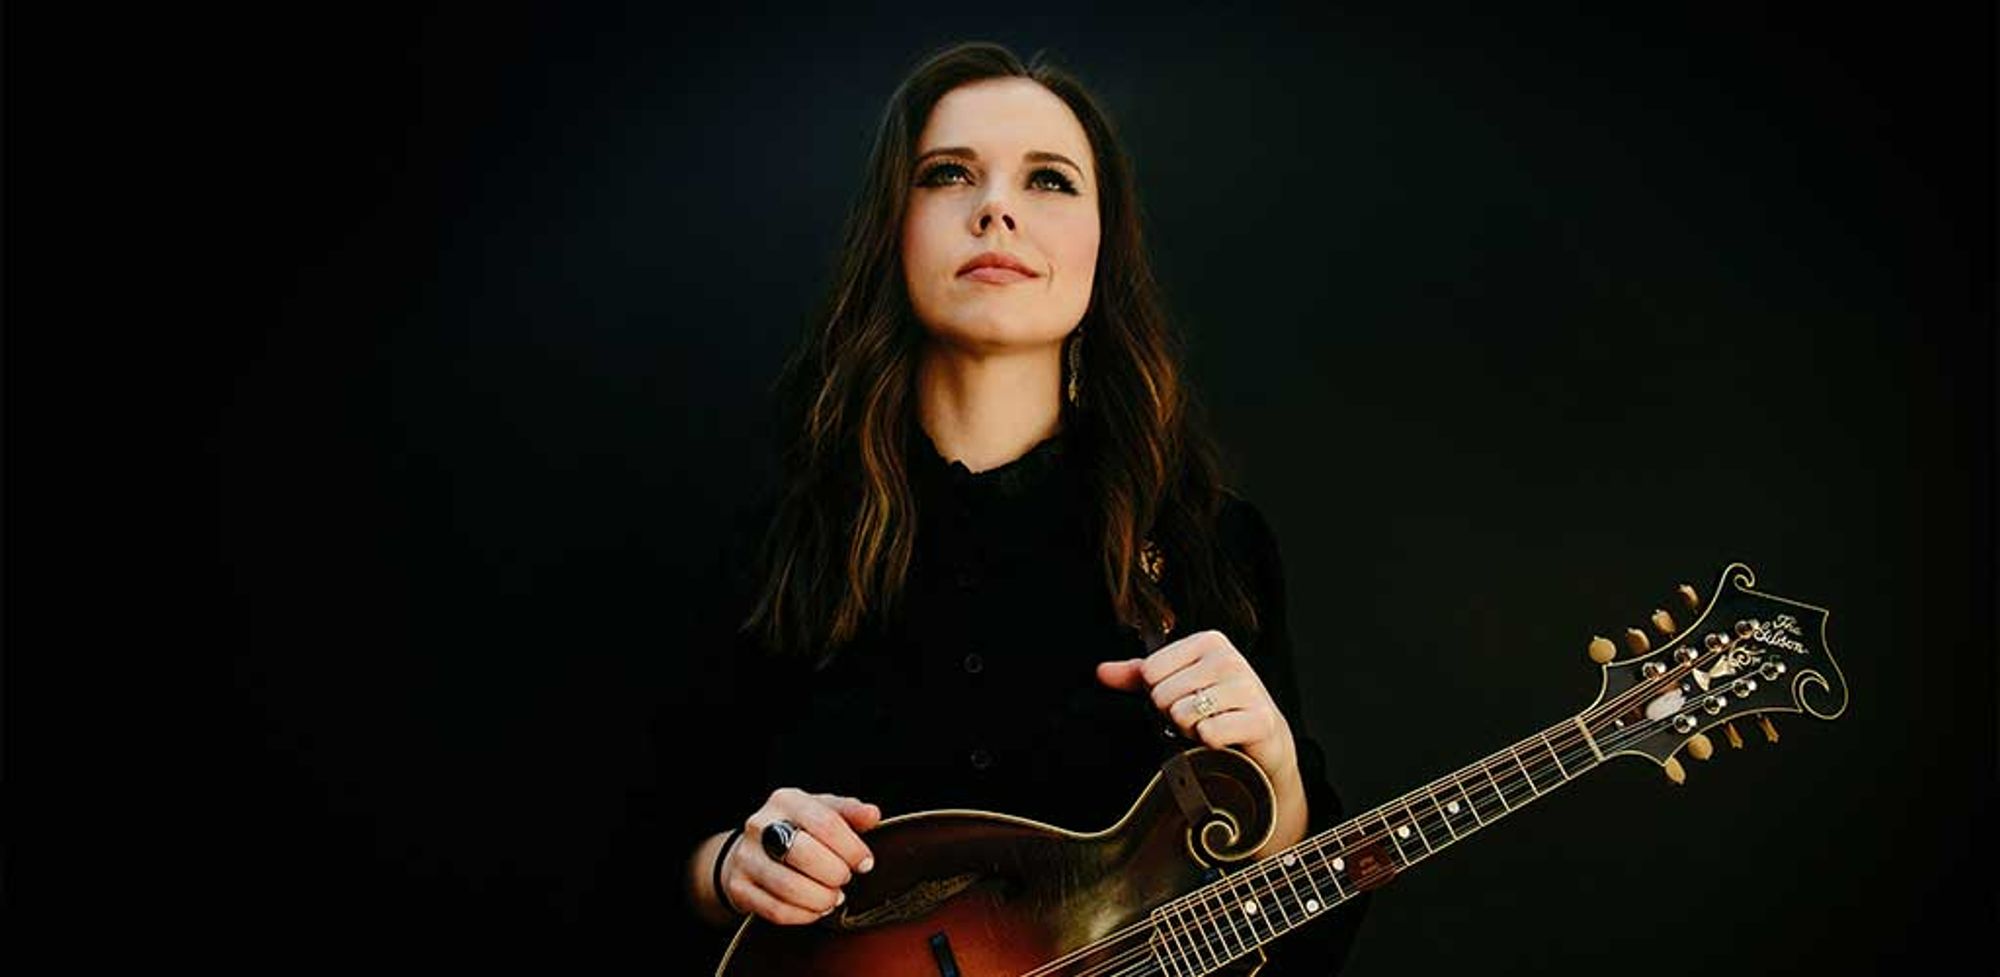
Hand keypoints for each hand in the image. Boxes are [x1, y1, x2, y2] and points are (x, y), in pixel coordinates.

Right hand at [713, 790, 881, 925]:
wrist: (750, 850)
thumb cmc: (795, 830)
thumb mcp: (822, 812)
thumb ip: (849, 813)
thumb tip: (872, 815)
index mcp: (786, 801)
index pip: (826, 823)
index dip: (852, 848)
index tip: (864, 862)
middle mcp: (761, 825)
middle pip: (806, 855)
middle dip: (835, 873)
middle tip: (844, 878)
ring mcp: (746, 857)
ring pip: (790, 887)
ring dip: (821, 898)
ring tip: (832, 896)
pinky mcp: (739, 887)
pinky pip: (777, 910)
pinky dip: (804, 915)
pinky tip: (815, 908)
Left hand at [1096, 629, 1304, 806]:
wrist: (1263, 738)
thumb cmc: (1217, 707)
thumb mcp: (1176, 684)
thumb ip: (1136, 676)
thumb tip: (1101, 671)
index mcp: (1207, 642)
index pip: (1150, 672)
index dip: (1159, 693)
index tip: (1183, 696)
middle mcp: (1228, 659)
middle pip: (1163, 696)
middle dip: (1175, 715)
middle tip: (1200, 716)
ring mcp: (1247, 688)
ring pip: (1182, 715)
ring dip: (1191, 730)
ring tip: (1211, 725)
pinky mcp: (1260, 719)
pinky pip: (1209, 733)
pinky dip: (1210, 743)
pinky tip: (1224, 738)